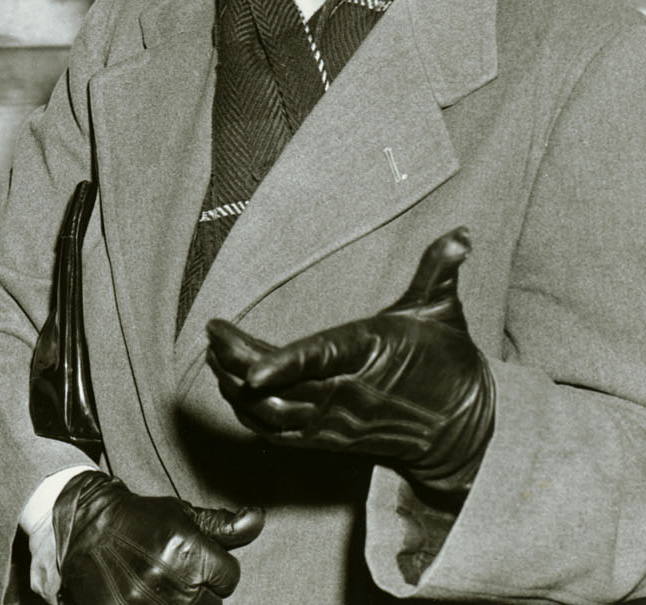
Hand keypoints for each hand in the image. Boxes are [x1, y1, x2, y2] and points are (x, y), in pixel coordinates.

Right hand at [54, 471, 262, 604]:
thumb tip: (258, 518)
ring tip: (160, 588)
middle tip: (174, 576)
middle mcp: (172, 580)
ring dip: (181, 603)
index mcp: (189, 551)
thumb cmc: (138, 519)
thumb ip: (222, 524)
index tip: (195, 562)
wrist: (83, 525)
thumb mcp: (180, 514)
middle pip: (212, 604)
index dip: (215, 570)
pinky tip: (146, 597)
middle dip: (199, 591)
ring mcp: (147, 602)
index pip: (229, 577)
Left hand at [205, 228, 494, 498]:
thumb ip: (439, 269)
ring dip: (236, 387)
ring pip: (272, 414)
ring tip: (214, 352)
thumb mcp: (443, 310)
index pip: (321, 361)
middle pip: (281, 387)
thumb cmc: (446, 361)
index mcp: (369, 355)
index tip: (253, 368)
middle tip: (212, 331)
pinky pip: (277, 432)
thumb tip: (460, 235)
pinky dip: (248, 413)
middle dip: (238, 362)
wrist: (464, 430)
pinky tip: (229, 385)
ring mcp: (334, 422)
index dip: (285, 366)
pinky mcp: (327, 440)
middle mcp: (346, 394)